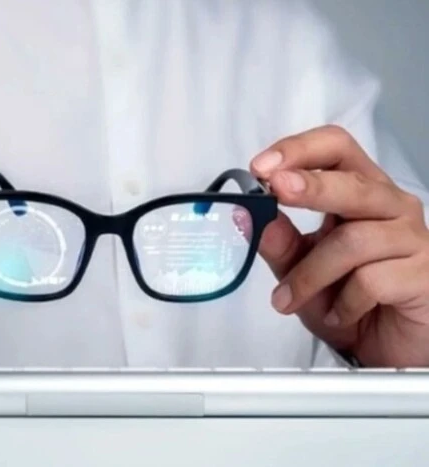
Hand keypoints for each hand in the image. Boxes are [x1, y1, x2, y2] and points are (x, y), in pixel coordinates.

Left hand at [250, 125, 428, 366]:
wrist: (387, 345)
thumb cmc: (346, 296)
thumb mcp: (300, 270)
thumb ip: (280, 244)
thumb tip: (250, 217)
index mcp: (359, 190)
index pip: (336, 148)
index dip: (299, 150)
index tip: (262, 167)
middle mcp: (390, 205)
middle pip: (353, 182)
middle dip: (310, 186)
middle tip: (275, 190)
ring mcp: (413, 238)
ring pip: (353, 240)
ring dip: (310, 274)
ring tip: (286, 299)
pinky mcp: (424, 275)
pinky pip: (372, 281)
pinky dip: (344, 303)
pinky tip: (339, 315)